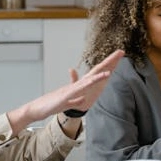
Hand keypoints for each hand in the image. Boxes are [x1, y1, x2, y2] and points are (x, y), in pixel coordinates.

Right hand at [7, 50, 124, 133]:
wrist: (38, 108)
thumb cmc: (52, 104)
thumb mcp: (68, 101)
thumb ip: (76, 98)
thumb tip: (82, 97)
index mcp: (80, 86)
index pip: (97, 73)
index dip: (108, 66)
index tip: (118, 58)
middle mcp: (78, 84)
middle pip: (97, 70)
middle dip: (110, 61)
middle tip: (121, 52)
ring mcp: (73, 88)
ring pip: (91, 77)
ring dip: (103, 71)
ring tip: (114, 64)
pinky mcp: (68, 94)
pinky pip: (81, 87)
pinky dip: (91, 82)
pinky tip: (98, 79)